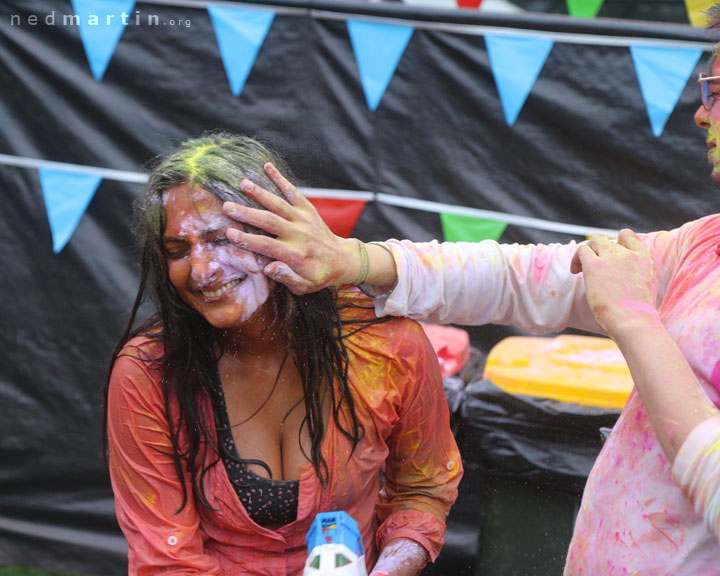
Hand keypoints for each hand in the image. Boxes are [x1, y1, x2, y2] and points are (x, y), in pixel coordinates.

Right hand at [222, 163, 358, 293]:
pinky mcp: (307, 209)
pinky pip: (293, 192)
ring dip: (260, 193)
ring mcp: (303, 219)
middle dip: (247, 214)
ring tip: (243, 183)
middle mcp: (299, 234)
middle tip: (226, 207)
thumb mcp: (303, 286)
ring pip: (279, 204)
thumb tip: (268, 268)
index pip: (268, 246)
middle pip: (269, 221)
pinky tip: (267, 166)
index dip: (248, 240)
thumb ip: (286, 277)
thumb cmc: (317, 275)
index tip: (230, 233)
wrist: (341, 259)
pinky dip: (280, 179)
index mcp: (296, 255)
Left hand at [570, 229, 659, 338]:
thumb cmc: (639, 315)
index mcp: (645, 258)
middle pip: (606, 239)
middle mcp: (629, 254)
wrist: (635, 321)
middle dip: (596, 249)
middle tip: (592, 266)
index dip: (615, 242)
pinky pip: (581, 251)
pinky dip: (576, 259)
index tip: (608, 256)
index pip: (627, 235)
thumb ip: (637, 275)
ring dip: (585, 252)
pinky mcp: (595, 265)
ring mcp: (612, 257)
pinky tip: (575, 272)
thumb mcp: (647, 287)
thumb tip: (622, 279)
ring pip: (594, 241)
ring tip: (580, 269)